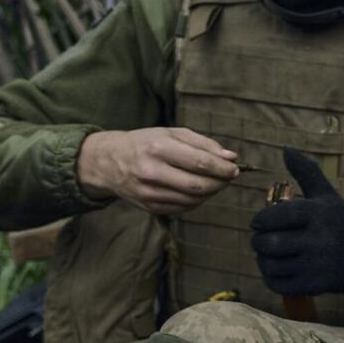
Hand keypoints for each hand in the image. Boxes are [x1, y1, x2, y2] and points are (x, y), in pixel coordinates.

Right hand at [77, 127, 237, 213]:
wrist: (108, 162)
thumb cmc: (145, 143)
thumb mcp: (171, 134)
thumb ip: (203, 143)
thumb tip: (231, 157)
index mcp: (158, 148)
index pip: (201, 163)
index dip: (223, 168)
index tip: (235, 169)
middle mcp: (152, 172)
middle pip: (200, 186)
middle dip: (221, 183)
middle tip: (228, 177)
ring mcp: (149, 193)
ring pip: (194, 200)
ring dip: (211, 192)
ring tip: (213, 182)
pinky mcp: (150, 208)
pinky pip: (184, 208)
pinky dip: (197, 200)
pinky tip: (196, 190)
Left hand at [250, 147, 343, 297]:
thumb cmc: (340, 222)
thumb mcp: (327, 195)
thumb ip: (306, 171)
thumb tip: (286, 148)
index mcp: (319, 214)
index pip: (274, 217)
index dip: (260, 220)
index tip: (259, 223)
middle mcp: (319, 240)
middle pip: (269, 243)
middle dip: (259, 242)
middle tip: (261, 241)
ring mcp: (317, 265)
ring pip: (271, 265)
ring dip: (263, 260)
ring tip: (268, 255)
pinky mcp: (315, 285)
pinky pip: (278, 284)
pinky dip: (271, 277)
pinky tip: (277, 269)